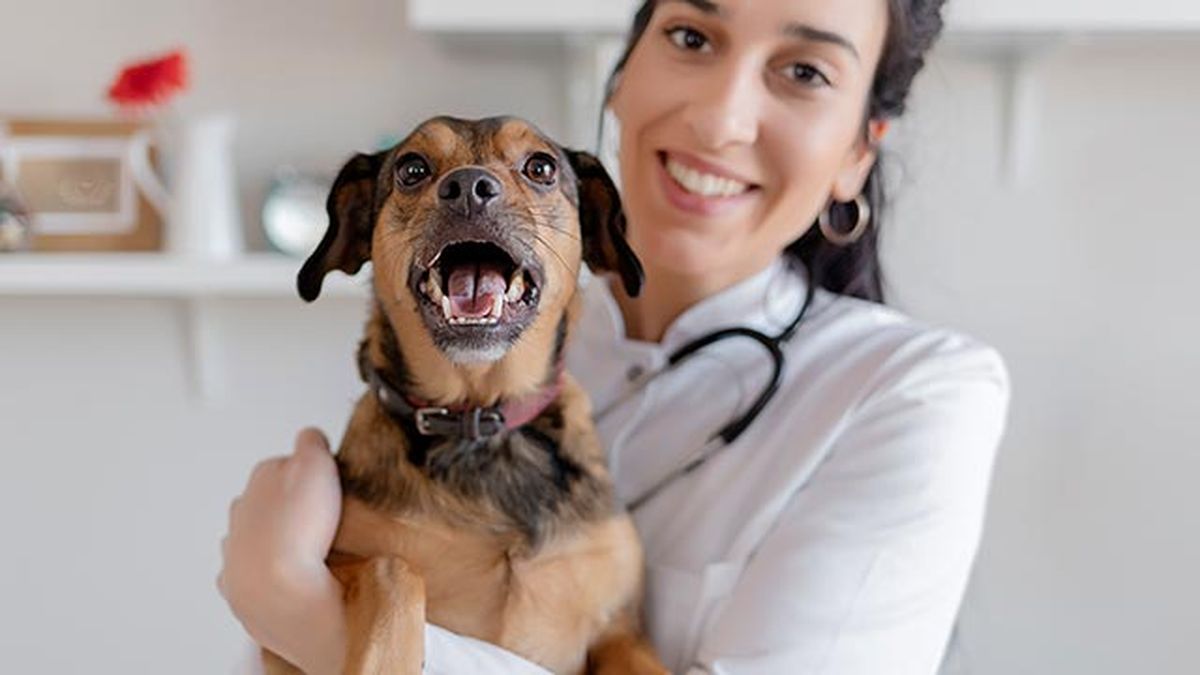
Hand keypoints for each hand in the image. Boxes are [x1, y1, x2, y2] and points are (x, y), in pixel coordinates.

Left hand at [218, 428, 347, 674]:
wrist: (281, 592)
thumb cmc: (298, 529)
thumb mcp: (316, 464)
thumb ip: (311, 443)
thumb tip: (308, 436)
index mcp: (262, 476)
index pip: (287, 462)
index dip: (310, 471)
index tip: (326, 483)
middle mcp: (241, 509)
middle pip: (267, 499)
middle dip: (289, 505)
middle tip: (320, 519)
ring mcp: (235, 547)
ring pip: (256, 535)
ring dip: (276, 539)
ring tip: (309, 552)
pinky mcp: (236, 583)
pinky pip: (252, 571)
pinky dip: (267, 571)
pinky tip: (291, 576)